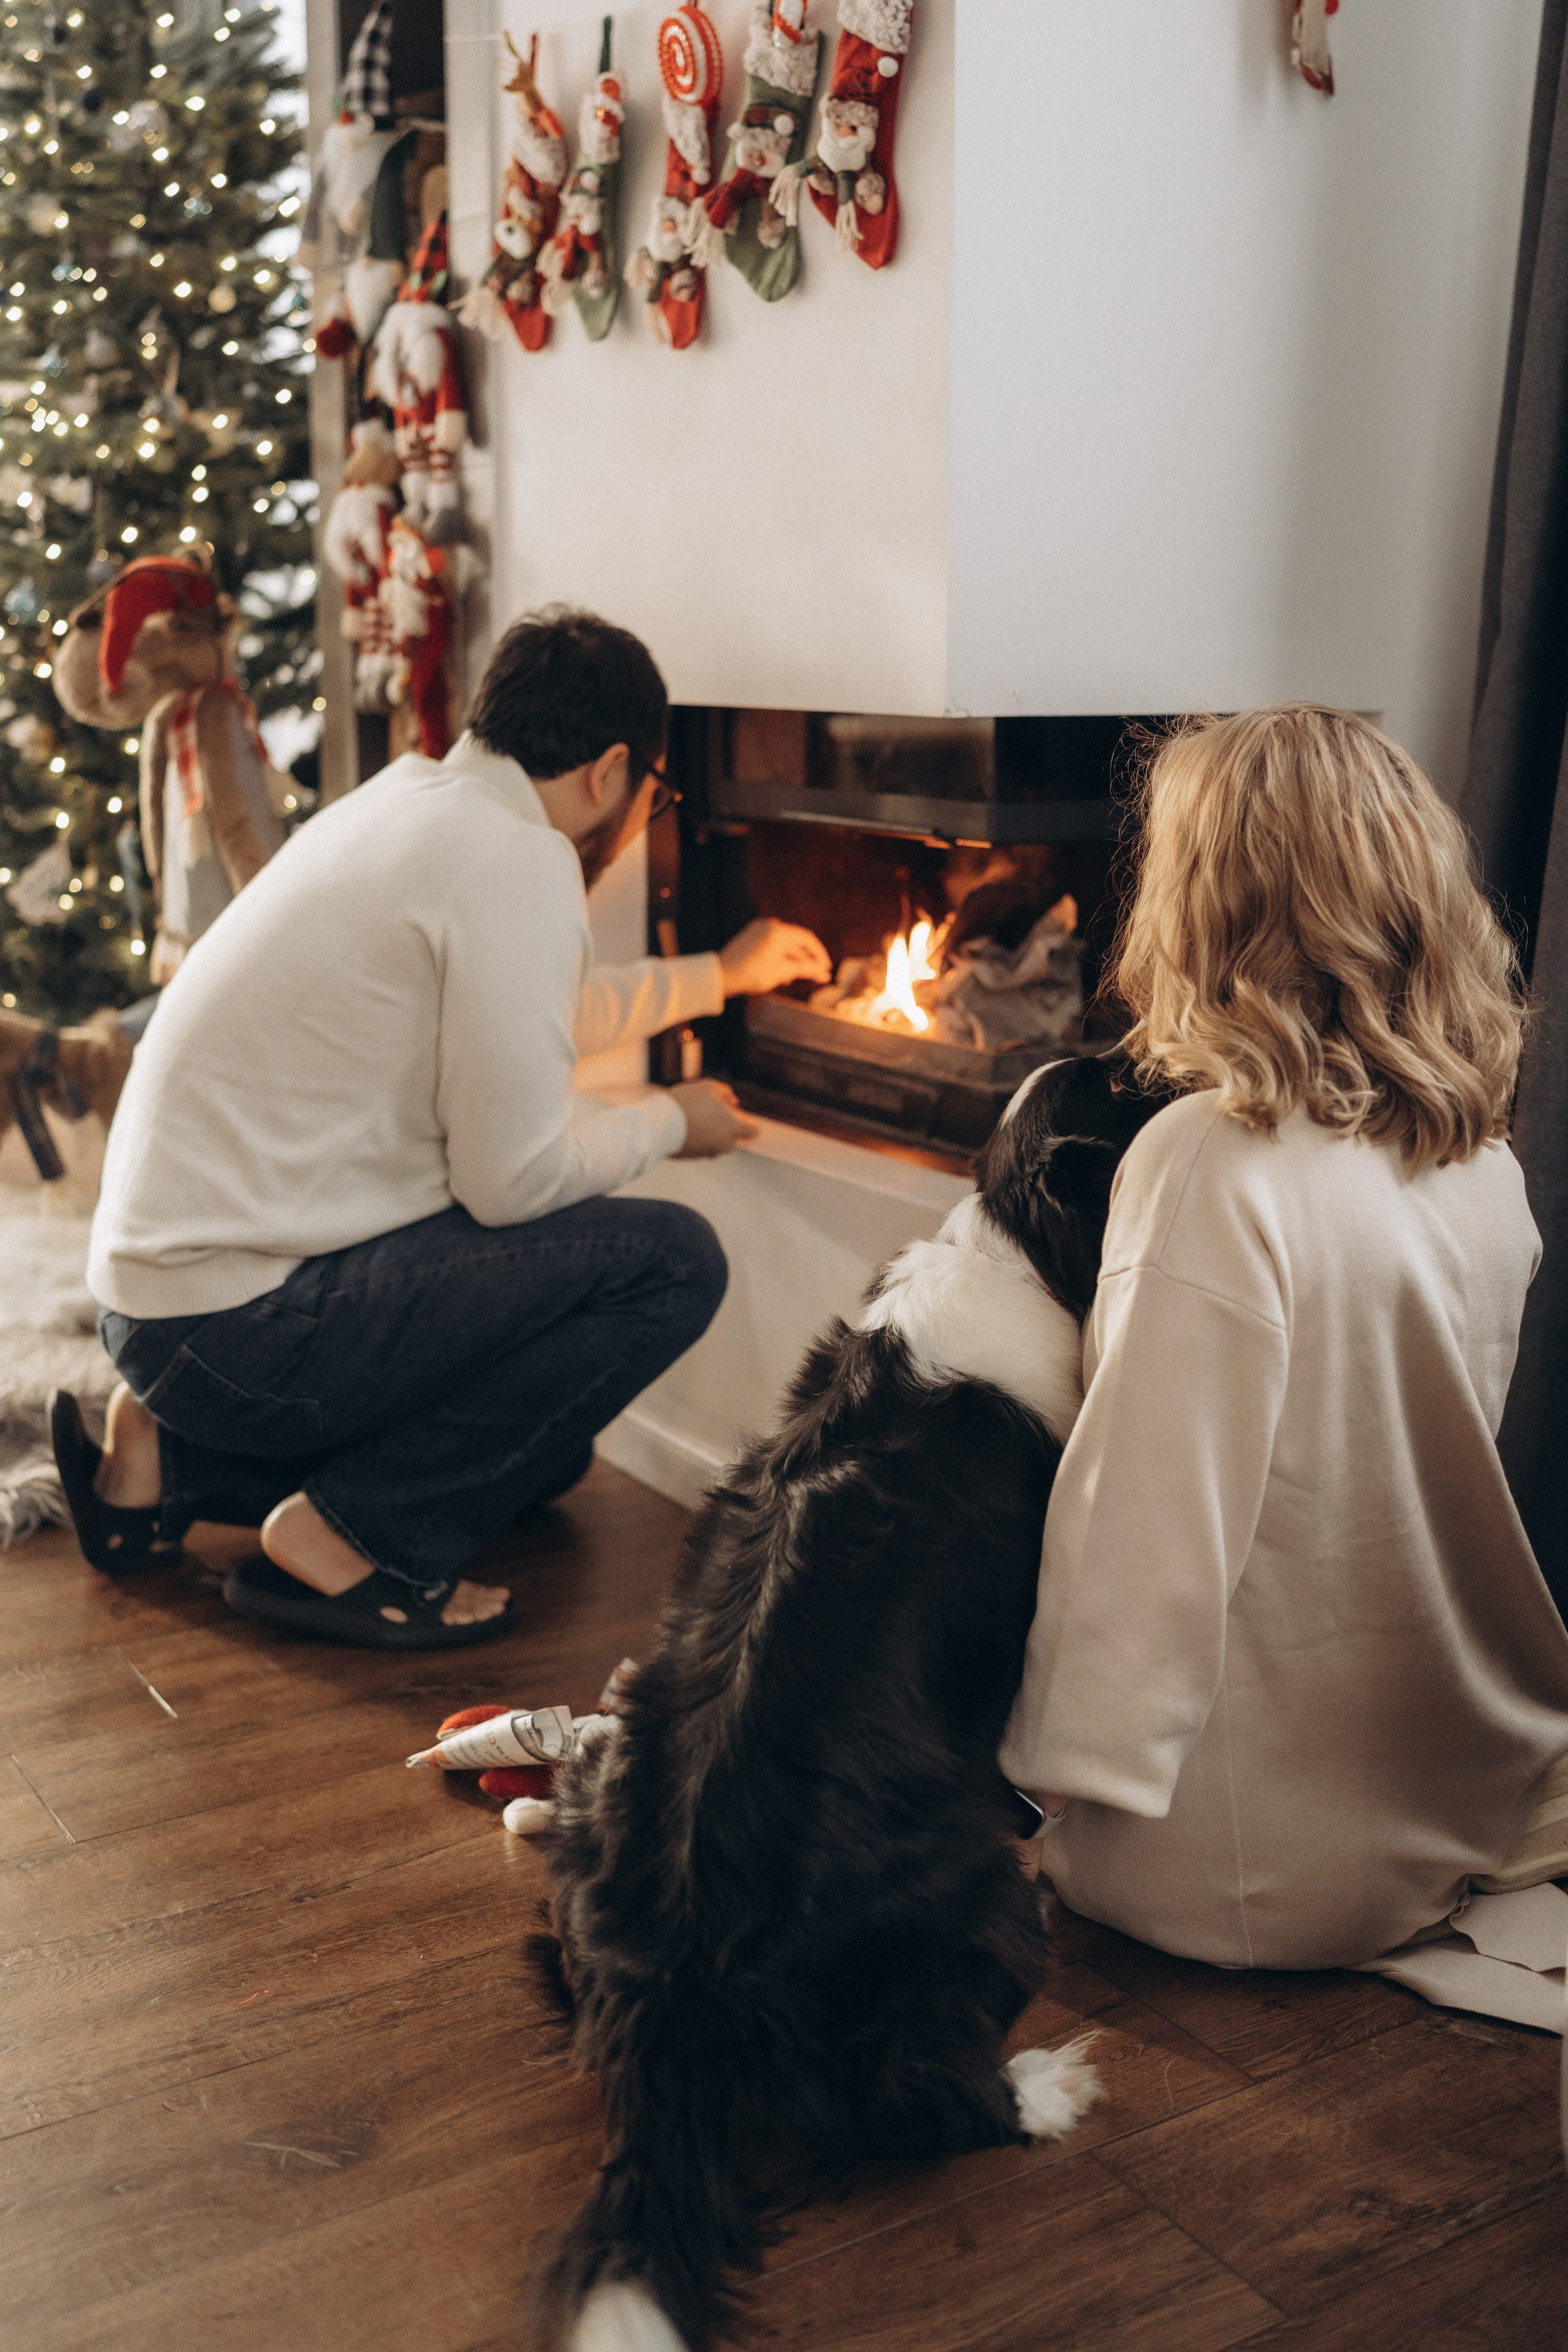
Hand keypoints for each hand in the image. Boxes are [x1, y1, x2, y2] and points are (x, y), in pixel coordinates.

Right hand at [672, 1079, 759, 1157]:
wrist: (659, 1125)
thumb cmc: (686, 1104)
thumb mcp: (709, 1087)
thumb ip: (725, 1093)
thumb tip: (732, 1101)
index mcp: (733, 1128)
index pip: (753, 1131)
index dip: (748, 1121)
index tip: (738, 1114)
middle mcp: (724, 1144)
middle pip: (733, 1137)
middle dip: (726, 1126)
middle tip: (710, 1111)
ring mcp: (708, 1153)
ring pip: (716, 1142)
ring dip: (710, 1132)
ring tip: (694, 1117)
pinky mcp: (693, 1158)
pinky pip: (701, 1147)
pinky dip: (697, 1138)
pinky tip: (684, 1125)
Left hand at [717, 917, 832, 996]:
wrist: (721, 976)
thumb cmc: (751, 973)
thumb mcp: (782, 971)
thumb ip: (806, 969)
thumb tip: (824, 974)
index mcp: (778, 930)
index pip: (807, 939)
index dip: (819, 954)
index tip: (826, 968)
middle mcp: (769, 925)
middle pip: (796, 942)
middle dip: (807, 960)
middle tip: (818, 975)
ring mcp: (758, 930)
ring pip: (783, 946)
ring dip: (794, 961)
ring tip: (799, 978)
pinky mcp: (750, 938)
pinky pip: (772, 946)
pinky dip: (780, 958)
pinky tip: (783, 974)